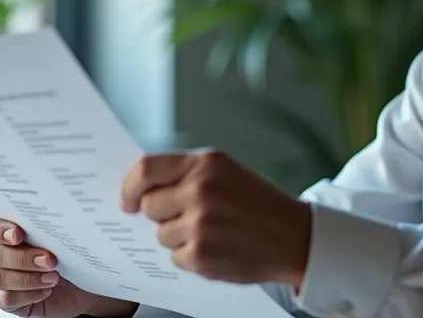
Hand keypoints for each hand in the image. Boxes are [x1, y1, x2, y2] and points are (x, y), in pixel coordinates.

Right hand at [0, 213, 138, 317]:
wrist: (84, 283)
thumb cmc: (72, 254)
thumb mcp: (67, 235)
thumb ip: (55, 222)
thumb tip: (63, 207)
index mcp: (9, 229)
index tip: (18, 234)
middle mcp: (0, 251)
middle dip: (23, 257)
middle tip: (50, 260)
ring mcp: (1, 275)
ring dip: (28, 278)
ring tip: (53, 277)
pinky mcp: (6, 298)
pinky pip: (5, 298)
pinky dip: (27, 294)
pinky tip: (46, 290)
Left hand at [120, 149, 311, 286]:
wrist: (295, 237)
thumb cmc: (259, 205)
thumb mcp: (226, 173)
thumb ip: (187, 175)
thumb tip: (142, 189)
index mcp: (205, 164)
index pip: (145, 169)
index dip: (129, 186)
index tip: (126, 199)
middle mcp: (200, 191)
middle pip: (149, 205)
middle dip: (159, 214)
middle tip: (185, 217)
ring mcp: (200, 225)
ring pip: (161, 234)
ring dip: (178, 237)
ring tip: (211, 232)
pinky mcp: (202, 255)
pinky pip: (176, 257)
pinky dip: (191, 256)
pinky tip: (216, 248)